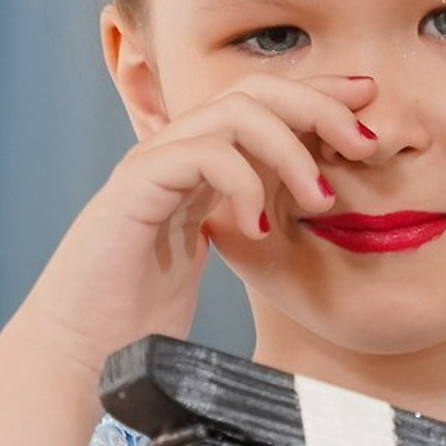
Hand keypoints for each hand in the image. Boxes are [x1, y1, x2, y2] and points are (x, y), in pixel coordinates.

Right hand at [16, 72, 378, 381]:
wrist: (77, 356)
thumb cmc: (135, 322)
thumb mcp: (211, 264)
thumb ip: (246, 224)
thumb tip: (307, 212)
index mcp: (194, 167)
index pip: (260, 105)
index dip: (316, 96)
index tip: (368, 104)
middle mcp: (171, 154)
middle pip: (251, 90)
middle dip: (317, 105)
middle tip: (364, 141)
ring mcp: (149, 167)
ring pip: (231, 112)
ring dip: (290, 148)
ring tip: (320, 197)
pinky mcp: (133, 189)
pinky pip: (201, 154)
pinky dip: (244, 182)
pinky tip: (260, 228)